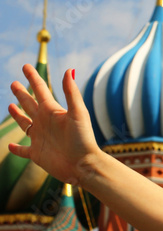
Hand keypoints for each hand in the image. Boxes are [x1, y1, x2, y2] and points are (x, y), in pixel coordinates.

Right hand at [7, 64, 100, 185]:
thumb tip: (69, 69)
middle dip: (22, 94)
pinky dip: (16, 148)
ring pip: (24, 124)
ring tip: (10, 106)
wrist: (84, 165)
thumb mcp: (78, 113)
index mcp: (53, 111)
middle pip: (30, 104)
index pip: (41, 90)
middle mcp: (45, 123)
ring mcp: (40, 138)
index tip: (26, 66)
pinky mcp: (36, 154)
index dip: (33, 78)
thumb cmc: (83, 139)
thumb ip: (71, 93)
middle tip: (14, 83)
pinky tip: (10, 146)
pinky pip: (23, 150)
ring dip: (17, 115)